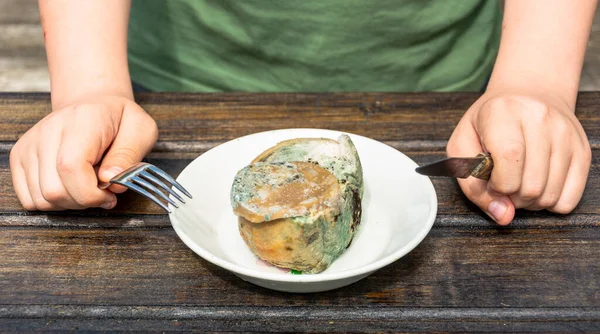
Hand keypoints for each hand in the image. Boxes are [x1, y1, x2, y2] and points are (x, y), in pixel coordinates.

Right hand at [10, 95, 157, 210]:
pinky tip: (70, 187)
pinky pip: (29, 199)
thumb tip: (111, 181)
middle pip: (54, 190)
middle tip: (102, 191)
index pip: (71, 167)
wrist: (94, 104)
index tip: (110, 195)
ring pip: (41, 198)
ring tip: (87, 185)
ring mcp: (30, 144)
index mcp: (82, 121)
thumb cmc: (120, 120)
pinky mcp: (19, 156)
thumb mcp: (142, 131)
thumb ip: (129, 156)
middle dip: (83, 202)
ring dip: (69, 203)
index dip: (90, 193)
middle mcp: (48, 130)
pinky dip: (52, 202)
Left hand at [447, 90, 590, 224]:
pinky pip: (570, 199)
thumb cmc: (487, 123)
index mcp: (503, 111)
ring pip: (550, 195)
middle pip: (531, 185)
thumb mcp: (463, 145)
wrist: (528, 93)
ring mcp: (566, 134)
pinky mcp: (583, 150)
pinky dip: (550, 203)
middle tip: (504, 183)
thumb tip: (503, 216)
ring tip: (519, 183)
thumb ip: (472, 184)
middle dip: (512, 197)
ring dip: (530, 202)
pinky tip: (538, 185)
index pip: (509, 158)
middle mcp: (540, 118)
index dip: (498, 184)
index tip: (491, 181)